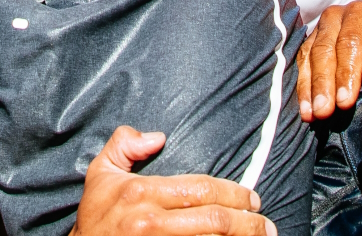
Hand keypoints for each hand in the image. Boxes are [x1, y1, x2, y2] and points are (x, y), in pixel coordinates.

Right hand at [71, 126, 272, 235]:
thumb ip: (124, 145)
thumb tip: (157, 136)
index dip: (233, 193)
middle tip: (266, 223)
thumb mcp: (100, 172)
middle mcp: (151, 221)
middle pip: (213, 221)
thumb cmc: (95, 216)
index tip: (253, 198)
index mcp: (141, 192)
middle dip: (248, 222)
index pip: (200, 188)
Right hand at [296, 2, 361, 122]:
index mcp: (360, 14)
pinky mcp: (308, 44)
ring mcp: (318, 29)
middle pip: (325, 50)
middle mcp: (335, 17)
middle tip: (324, 112)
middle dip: (323, 84)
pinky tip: (306, 109)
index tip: (345, 102)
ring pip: (308, 58)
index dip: (346, 73)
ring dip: (308, 89)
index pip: (351, 42)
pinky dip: (302, 89)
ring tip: (311, 114)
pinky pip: (301, 65)